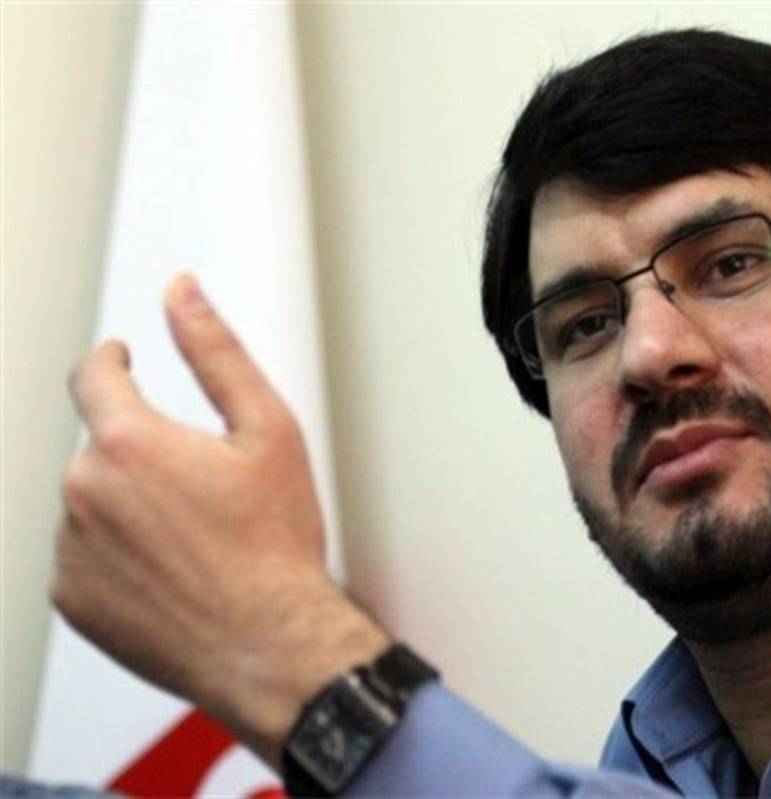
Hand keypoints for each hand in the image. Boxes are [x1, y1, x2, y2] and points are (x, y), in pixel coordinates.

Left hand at [54, 274, 388, 767]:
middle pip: (101, 447)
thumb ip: (216, 353)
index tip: (122, 360)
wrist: (270, 644)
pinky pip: (85, 558)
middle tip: (203, 487)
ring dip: (129, 506)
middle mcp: (84, 492)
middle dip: (142, 453)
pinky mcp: (71, 599)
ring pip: (92, 504)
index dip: (110, 360)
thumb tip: (182, 291)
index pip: (94, 375)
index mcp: (129, 442)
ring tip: (194, 541)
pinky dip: (119, 556)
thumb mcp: (268, 431)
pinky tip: (173, 573)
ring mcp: (71, 550)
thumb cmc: (276, 543)